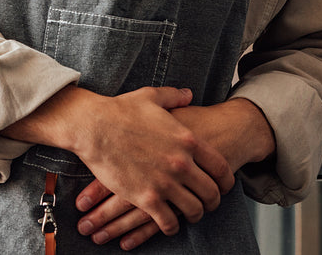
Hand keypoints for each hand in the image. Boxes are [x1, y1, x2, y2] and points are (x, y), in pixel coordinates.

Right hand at [3, 85, 231, 243]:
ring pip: (193, 210)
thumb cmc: (120, 110)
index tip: (224, 186)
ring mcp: (165, 182)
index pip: (220, 167)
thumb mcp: (152, 96)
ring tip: (191, 215)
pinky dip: (172, 227)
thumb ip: (175, 96)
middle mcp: (181, 163)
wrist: (93, 126)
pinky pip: (168, 222)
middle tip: (210, 204)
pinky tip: (169, 224)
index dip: (227, 180)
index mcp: (187, 139)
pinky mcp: (146, 198)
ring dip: (195, 215)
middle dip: (214, 201)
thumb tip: (188, 94)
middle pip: (211, 192)